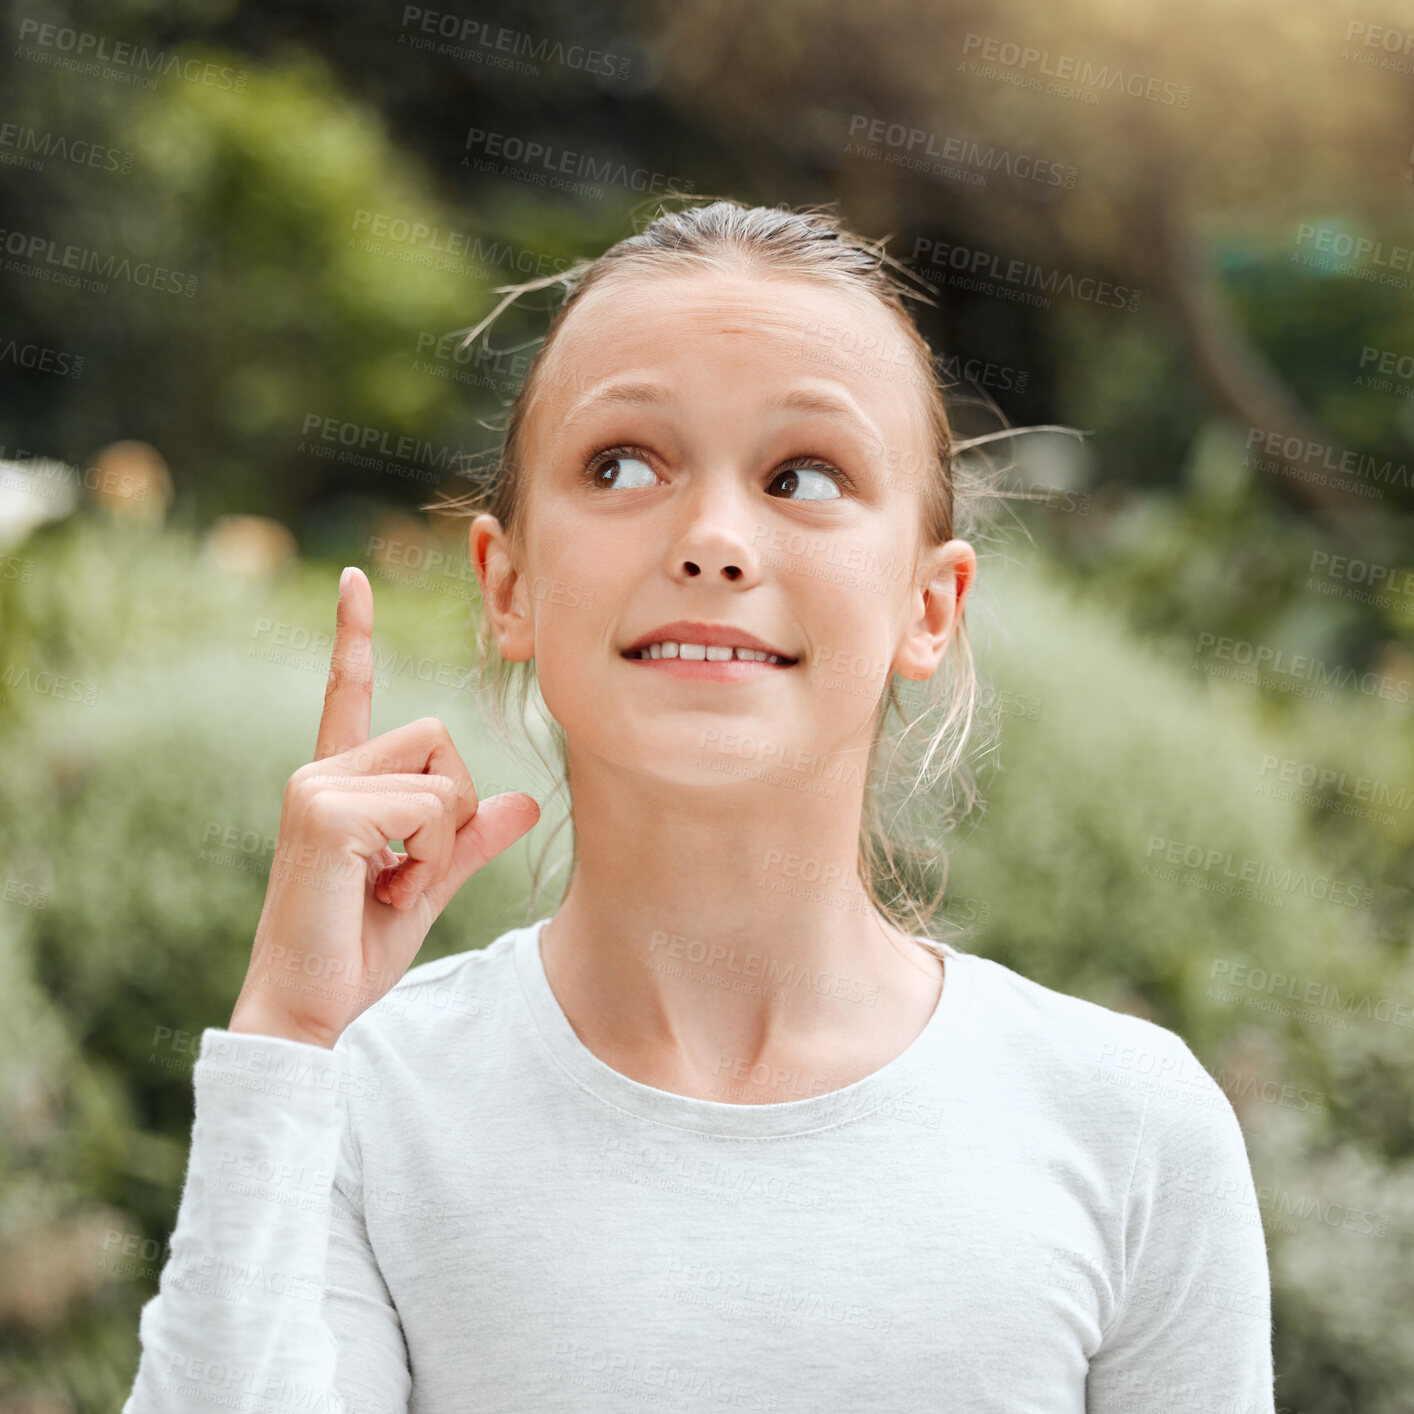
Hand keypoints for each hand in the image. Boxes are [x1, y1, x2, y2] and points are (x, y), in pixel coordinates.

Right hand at [228, 566, 539, 1047]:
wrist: (308, 1010)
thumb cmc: (356, 948)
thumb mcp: (428, 886)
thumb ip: (470, 840)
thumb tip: (526, 803)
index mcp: (338, 781)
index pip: (350, 694)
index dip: (355, 637)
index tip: (355, 579)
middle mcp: (319, 771)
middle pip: (438, 736)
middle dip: (453, 808)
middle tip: (409, 870)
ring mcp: (317, 786)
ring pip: (441, 773)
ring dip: (440, 841)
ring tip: (390, 885)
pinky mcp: (326, 811)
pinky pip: (429, 811)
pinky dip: (428, 859)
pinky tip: (383, 891)